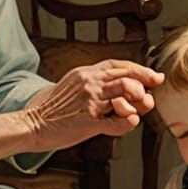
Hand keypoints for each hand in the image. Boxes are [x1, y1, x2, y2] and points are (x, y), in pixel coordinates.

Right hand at [23, 60, 163, 151]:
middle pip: (127, 76)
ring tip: (137, 110)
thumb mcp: (74, 87)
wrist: (33, 123)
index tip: (155, 77)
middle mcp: (89, 82)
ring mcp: (89, 100)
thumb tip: (120, 89)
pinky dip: (129, 122)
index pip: (119, 65)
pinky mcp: (89, 120)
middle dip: (144, 85)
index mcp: (86, 73)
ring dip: (138, 102)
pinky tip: (129, 123)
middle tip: (149, 97)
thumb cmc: (54, 109)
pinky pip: (118, 121)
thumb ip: (96, 85)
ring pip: (126, 92)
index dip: (140, 70)